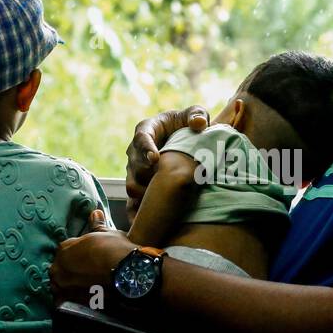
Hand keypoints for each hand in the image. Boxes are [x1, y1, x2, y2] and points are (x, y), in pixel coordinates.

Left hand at [50, 224, 133, 302]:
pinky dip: (72, 299)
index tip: (87, 256)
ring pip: (61, 285)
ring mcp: (63, 287)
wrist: (125, 275)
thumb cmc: (115, 250)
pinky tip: (84, 297)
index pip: (64, 250)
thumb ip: (96, 225)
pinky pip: (66, 300)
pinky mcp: (70, 303)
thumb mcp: (107, 234)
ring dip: (69, 285)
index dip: (76, 253)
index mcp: (64, 249)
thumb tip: (95, 212)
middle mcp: (58, 269)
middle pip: (60, 269)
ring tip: (85, 285)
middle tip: (86, 272)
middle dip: (69, 269)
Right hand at [125, 105, 208, 219]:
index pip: (141, 138)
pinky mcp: (138, 184)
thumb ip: (196, 114)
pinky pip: (133, 199)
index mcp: (146, 130)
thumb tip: (200, 124)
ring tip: (160, 201)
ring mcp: (135, 169)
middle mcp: (135, 150)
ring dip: (145, 193)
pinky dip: (139, 208)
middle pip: (135, 165)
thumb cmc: (185, 123)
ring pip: (132, 184)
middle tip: (162, 182)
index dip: (146, 149)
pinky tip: (150, 218)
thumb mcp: (193, 114)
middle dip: (147, 174)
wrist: (180, 140)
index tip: (155, 158)